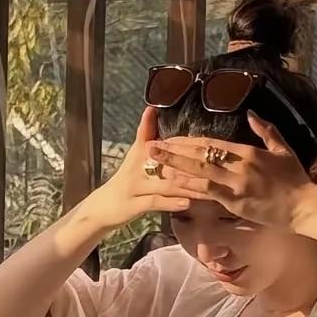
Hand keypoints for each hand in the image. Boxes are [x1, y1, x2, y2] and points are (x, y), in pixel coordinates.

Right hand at [81, 107, 200, 231]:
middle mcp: (137, 167)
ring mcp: (135, 187)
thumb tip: (152, 109)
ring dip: (188, 185)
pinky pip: (154, 203)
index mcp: (140, 154)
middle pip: (166, 162)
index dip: (178, 139)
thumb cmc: (125, 181)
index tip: (201, 138)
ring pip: (165, 183)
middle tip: (215, 165)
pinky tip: (187, 204)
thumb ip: (146, 134)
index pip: (159, 141)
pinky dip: (170, 203)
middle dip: (191, 163)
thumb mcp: (134, 156)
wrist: (101, 207)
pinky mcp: (132, 205)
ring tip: (208, 186)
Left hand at [148, 112, 312, 229]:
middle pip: (200, 156)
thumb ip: (266, 131)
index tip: (170, 138)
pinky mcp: (235, 203)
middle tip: (151, 147)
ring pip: (199, 174)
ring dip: (175, 168)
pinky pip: (208, 194)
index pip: (211, 143)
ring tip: (154, 164)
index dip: (188, 141)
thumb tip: (251, 114)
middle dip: (174, 151)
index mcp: (248, 152)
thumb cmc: (295, 179)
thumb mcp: (283, 150)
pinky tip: (173, 185)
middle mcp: (239, 166)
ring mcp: (236, 185)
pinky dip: (190, 188)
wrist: (303, 206)